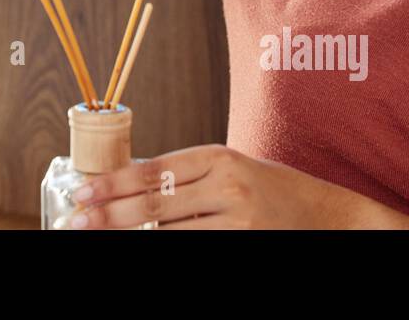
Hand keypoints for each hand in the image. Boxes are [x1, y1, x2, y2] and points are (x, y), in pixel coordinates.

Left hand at [67, 144, 408, 228]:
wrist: (333, 216)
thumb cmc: (275, 191)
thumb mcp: (233, 169)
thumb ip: (188, 176)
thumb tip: (130, 186)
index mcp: (219, 157)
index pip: (153, 170)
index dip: (112, 182)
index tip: (81, 191)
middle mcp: (227, 186)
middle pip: (153, 203)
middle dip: (108, 214)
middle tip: (75, 219)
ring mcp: (239, 221)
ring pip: (168, 234)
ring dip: (129, 237)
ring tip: (97, 236)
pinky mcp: (247, 245)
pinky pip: (195, 252)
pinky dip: (162, 251)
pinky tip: (141, 250)